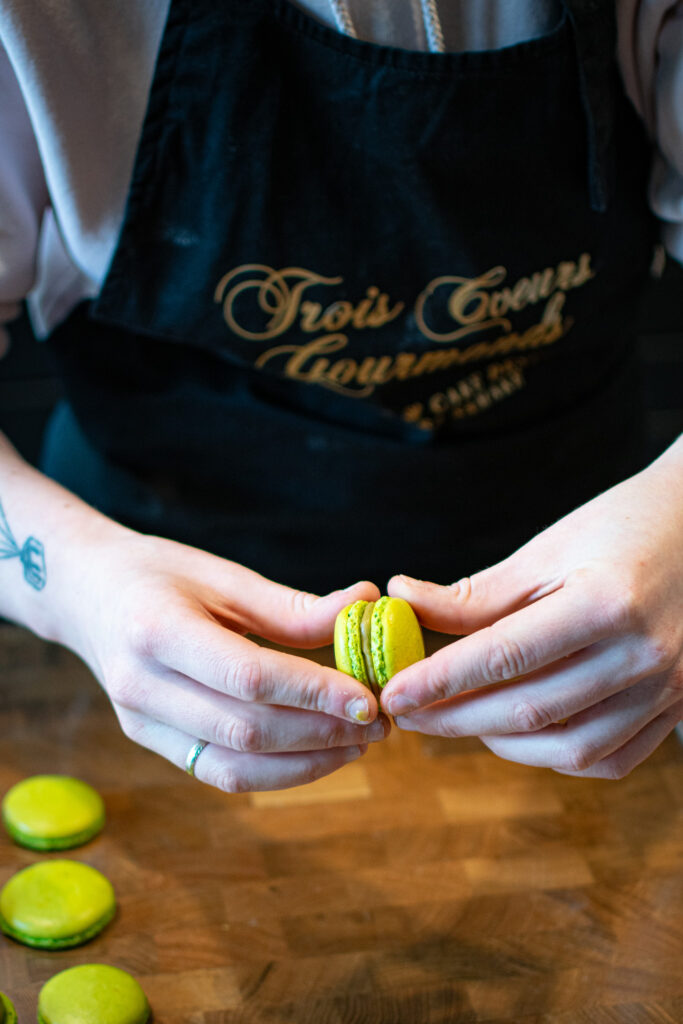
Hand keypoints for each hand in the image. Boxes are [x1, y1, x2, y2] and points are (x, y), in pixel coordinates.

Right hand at [64, 529, 386, 791]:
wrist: (87, 594)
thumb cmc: (159, 575)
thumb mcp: (223, 576)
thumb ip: (291, 606)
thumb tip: (364, 603)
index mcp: (157, 631)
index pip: (248, 677)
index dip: (314, 693)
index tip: (369, 698)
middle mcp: (142, 685)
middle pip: (245, 730)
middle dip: (322, 733)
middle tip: (379, 724)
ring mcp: (139, 721)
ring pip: (233, 766)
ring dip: (305, 763)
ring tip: (357, 744)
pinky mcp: (149, 740)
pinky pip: (217, 772)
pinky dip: (274, 772)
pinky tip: (316, 754)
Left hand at [381, 438, 682, 778]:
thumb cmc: (624, 526)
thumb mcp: (549, 548)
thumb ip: (478, 592)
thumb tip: (404, 601)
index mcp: (606, 602)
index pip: (505, 655)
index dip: (440, 680)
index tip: (393, 693)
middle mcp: (643, 654)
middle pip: (530, 708)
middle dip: (454, 717)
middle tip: (407, 713)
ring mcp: (666, 687)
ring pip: (569, 746)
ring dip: (500, 742)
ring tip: (458, 719)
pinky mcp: (675, 707)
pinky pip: (609, 757)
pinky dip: (555, 754)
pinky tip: (519, 732)